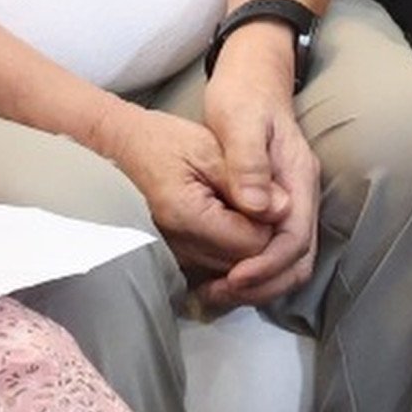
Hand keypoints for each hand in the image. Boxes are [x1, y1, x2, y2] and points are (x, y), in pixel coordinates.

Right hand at [87, 97, 297, 302]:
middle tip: (260, 199)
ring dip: (248, 244)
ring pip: (235, 269)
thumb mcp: (211, 148)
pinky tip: (230, 222)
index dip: (271, 222)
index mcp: (187, 215)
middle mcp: (178, 246)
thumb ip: (248, 179)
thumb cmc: (166, 142)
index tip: (271, 196)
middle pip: (246, 262)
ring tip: (239, 206)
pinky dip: (233, 250)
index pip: (253, 243)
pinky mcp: (177, 259)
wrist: (128, 150)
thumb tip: (283, 209)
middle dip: (263, 235)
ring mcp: (175, 257)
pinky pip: (219, 267)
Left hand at [190, 39, 322, 307]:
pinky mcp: (276, 209)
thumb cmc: (243, 98)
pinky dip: (251, 270)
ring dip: (256, 284)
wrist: (252, 80)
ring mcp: (291, 204)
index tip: (233, 278)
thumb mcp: (240, 121)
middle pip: (298, 260)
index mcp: (298, 179)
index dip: (266, 264)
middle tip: (220, 295)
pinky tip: (219, 273)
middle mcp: (301, 197)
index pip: (295, 238)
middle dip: (263, 285)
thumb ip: (248, 163)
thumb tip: (257, 208)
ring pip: (288, 261)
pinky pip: (273, 251)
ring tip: (215, 292)